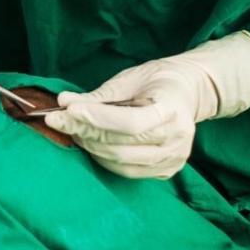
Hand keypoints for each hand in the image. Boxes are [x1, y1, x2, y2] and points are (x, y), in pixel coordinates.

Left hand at [44, 32, 249, 178]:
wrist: (190, 92)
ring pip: (121, 162)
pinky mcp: (167, 171)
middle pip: (121, 145)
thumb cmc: (157, 81)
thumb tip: (64, 102)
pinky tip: (92, 143)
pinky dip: (104, 159)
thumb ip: (99, 95)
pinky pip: (127, 172)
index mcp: (172, 109)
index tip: (68, 110)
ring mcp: (174, 158)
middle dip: (85, 132)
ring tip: (74, 130)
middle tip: (59, 120)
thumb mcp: (131, 78)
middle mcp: (178, 139)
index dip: (96, 119)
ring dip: (90, 147)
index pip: (130, 122)